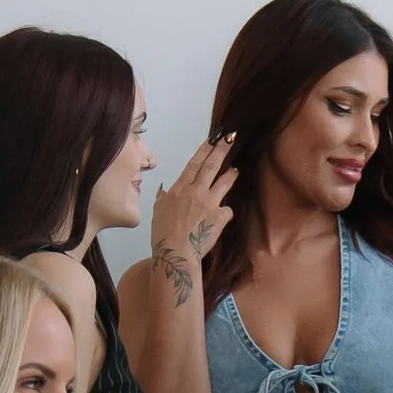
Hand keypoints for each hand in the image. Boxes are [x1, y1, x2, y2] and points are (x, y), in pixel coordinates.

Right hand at [147, 138, 237, 304]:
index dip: (204, 150)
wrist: (176, 253)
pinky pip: (227, 210)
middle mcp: (196, 191)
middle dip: (221, 150)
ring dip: (231, 174)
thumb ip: (162, 199)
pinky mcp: (220, 216)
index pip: (194, 164)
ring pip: (224, 182)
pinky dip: (226, 212)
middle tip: (230, 140)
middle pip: (211, 166)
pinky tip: (224, 216)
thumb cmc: (162, 234)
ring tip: (236, 170)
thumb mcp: (157, 213)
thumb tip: (164, 190)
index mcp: (179, 189)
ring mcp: (210, 202)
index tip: (212, 140)